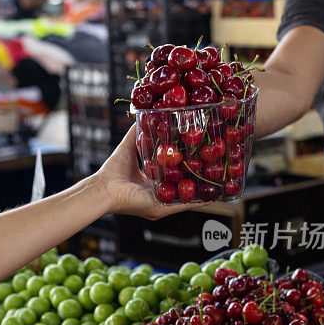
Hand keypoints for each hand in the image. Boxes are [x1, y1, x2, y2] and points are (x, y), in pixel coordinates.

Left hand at [94, 125, 208, 219]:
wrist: (104, 188)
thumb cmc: (113, 170)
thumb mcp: (129, 147)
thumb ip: (138, 133)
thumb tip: (147, 114)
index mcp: (151, 183)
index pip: (173, 174)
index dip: (186, 166)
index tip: (200, 155)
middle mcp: (158, 195)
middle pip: (182, 186)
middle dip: (198, 178)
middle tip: (215, 168)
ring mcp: (161, 203)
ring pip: (186, 197)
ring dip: (201, 190)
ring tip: (219, 182)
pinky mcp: (160, 209)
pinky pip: (182, 205)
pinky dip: (196, 201)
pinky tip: (211, 195)